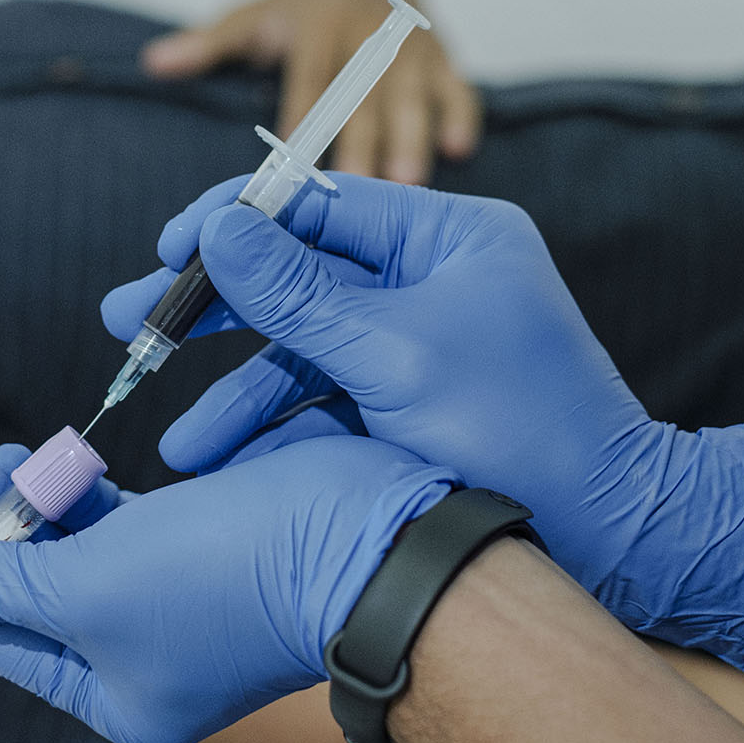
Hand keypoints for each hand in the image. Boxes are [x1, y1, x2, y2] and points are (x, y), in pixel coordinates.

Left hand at [0, 434, 454, 742]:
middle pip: (25, 589)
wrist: (377, 543)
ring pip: (72, 547)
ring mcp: (174, 602)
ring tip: (18, 454)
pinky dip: (91, 489)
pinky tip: (80, 458)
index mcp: (109, 696)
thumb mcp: (86, 584)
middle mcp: (139, 659)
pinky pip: (122, 520)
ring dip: (37, 498)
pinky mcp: (208, 544)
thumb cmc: (235, 575)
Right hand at [100, 174, 743, 670]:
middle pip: (297, 274)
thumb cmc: (522, 433)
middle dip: (212, 306)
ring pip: (301, 349)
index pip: (320, 202)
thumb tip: (218, 227)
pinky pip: (324, 402)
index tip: (165, 249)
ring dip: (234, 390)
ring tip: (171, 434)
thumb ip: (298, 293)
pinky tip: (222, 464)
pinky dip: (275, 430)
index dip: (234, 221)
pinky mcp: (408, 408)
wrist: (613, 540)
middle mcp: (430, 280)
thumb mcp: (395, 355)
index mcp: (448, 238)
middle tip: (130, 323)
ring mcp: (419, 346)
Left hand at [140, 0, 479, 183]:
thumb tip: (155, 62)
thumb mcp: (251, 18)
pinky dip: (460, 114)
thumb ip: (208, 44)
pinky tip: (459, 150)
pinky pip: (458, 85)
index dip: (303, 110)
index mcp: (319, 22)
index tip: (293, 153)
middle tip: (357, 187)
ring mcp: (410, 45)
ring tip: (407, 183)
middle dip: (361, 137)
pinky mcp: (444, 58)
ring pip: (412, 92)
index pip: (310, 72)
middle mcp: (368, 30)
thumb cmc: (298, 16)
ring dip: (411, 135)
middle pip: (364, 89)